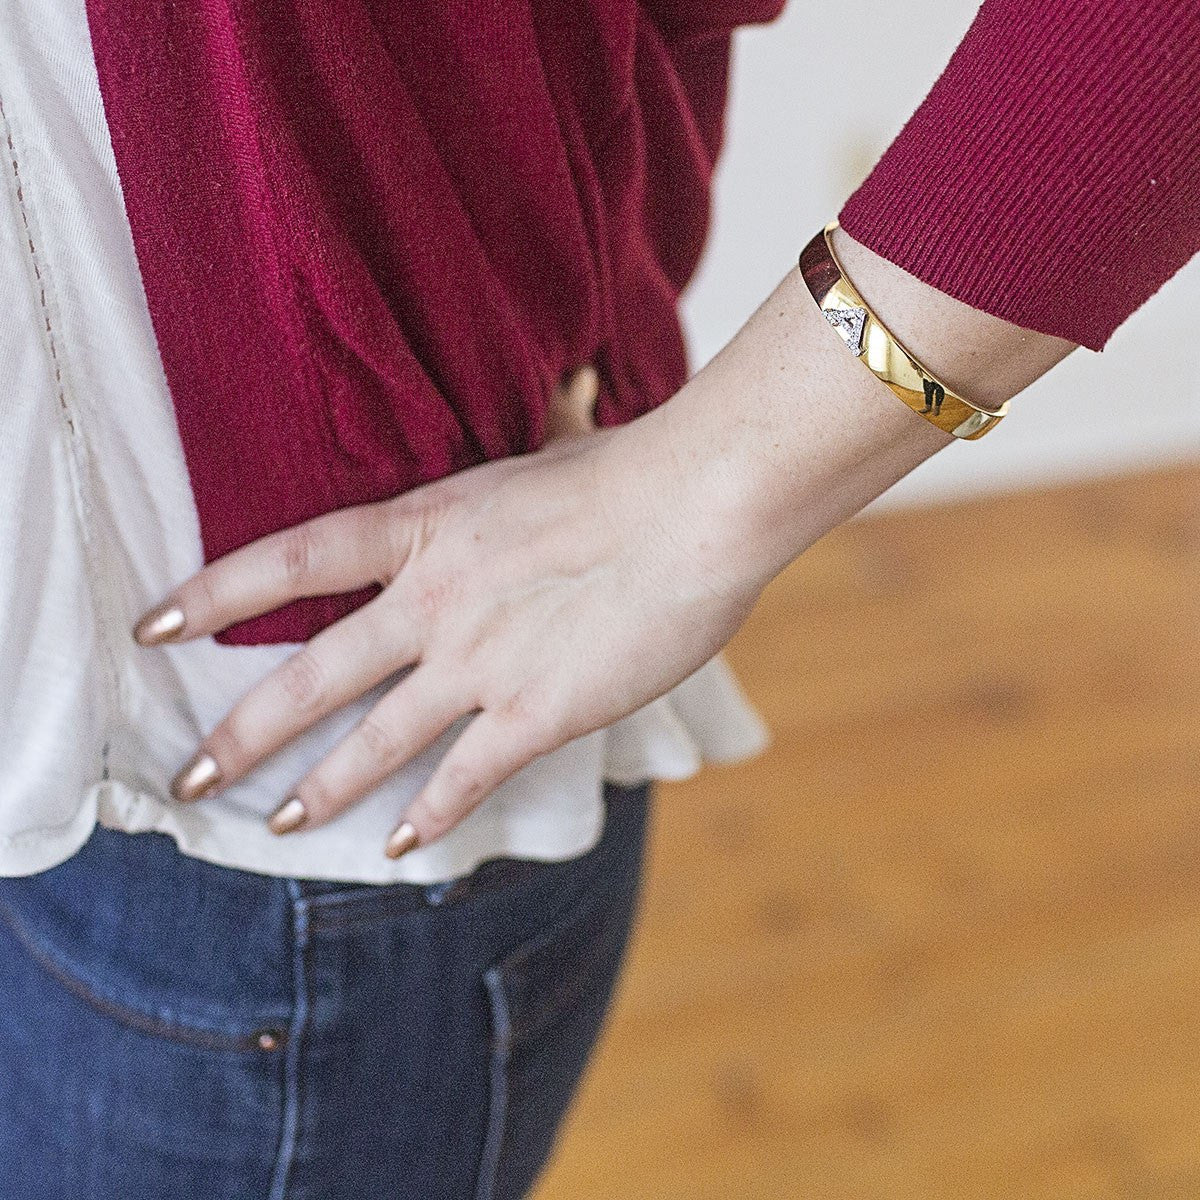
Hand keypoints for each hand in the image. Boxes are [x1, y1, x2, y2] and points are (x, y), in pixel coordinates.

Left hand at [132, 364, 763, 858]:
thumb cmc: (633, 469)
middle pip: (313, 675)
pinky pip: (463, 777)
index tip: (152, 626)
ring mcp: (478, 661)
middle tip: (190, 774)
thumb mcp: (545, 455)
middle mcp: (433, 600)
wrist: (699, 504)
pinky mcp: (535, 712)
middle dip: (245, 732)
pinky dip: (427, 816)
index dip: (214, 594)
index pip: (293, 559)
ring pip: (375, 739)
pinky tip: (399, 846)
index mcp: (426, 527)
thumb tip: (539, 423)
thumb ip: (514, 468)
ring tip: (278, 823)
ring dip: (321, 788)